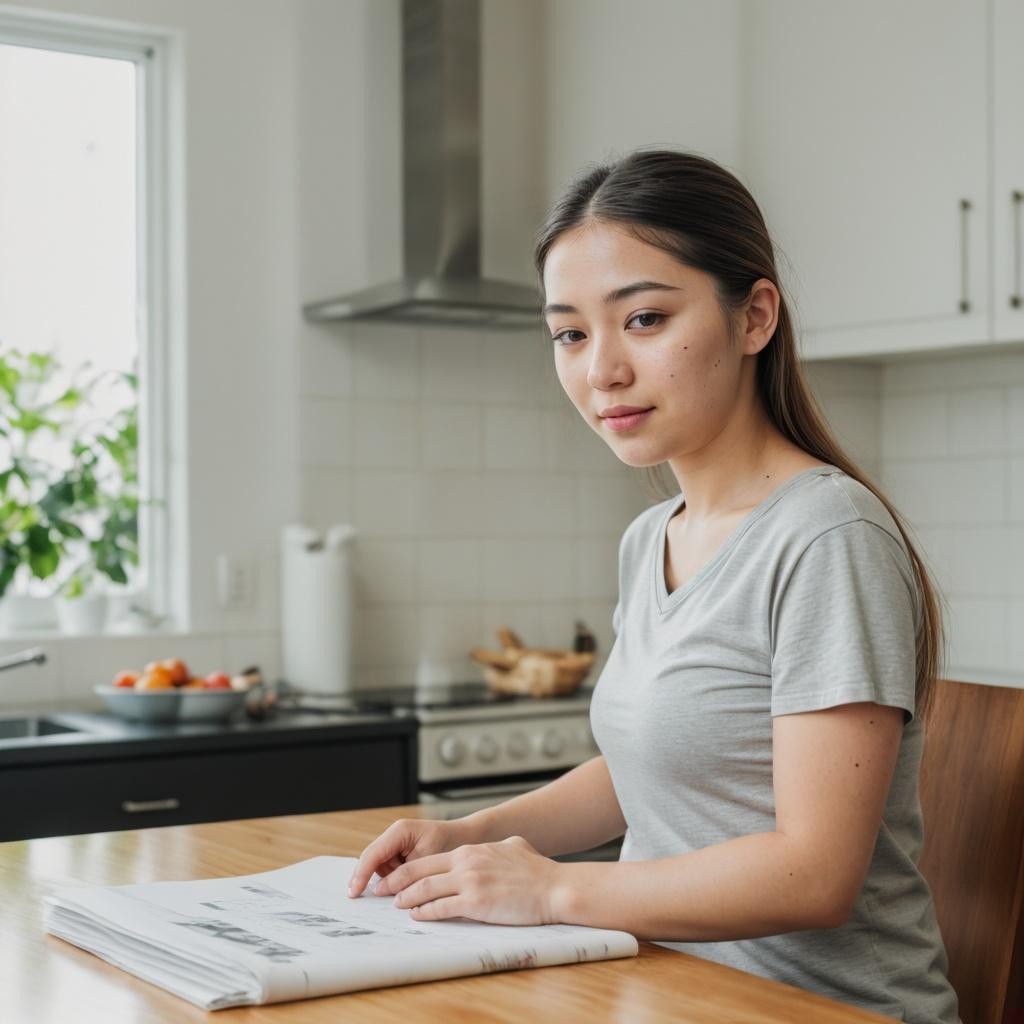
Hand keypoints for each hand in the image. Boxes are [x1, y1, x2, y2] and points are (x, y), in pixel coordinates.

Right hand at [347, 817, 475, 897]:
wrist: (470, 837)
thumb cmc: (452, 845)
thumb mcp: (428, 861)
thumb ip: (406, 874)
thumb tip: (384, 891)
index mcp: (400, 831)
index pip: (372, 854)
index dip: (360, 874)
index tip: (354, 893)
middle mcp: (395, 834)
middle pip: (372, 861)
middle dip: (372, 879)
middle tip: (371, 898)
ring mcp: (397, 842)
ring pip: (380, 868)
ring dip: (387, 881)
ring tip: (405, 888)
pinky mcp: (402, 851)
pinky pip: (390, 869)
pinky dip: (395, 880)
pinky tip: (405, 886)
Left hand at [371, 834, 562, 925]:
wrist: (554, 887)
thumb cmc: (539, 871)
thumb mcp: (516, 847)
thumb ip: (501, 847)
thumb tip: (502, 847)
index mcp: (471, 851)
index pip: (430, 860)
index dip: (408, 870)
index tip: (395, 878)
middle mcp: (466, 863)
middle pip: (421, 872)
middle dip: (397, 882)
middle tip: (382, 891)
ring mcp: (470, 882)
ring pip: (426, 890)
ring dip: (407, 899)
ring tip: (396, 905)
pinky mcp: (476, 903)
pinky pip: (442, 908)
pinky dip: (425, 913)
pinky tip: (417, 916)